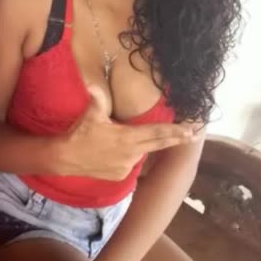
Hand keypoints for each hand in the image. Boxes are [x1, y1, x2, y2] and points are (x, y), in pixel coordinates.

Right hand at [57, 85, 197, 180]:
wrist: (66, 158)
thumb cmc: (81, 133)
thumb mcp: (91, 114)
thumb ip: (98, 99)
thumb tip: (94, 84)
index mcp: (128, 137)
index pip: (157, 133)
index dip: (175, 131)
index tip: (191, 130)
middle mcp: (132, 153)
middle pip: (159, 144)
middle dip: (176, 139)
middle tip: (193, 135)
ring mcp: (127, 166)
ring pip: (142, 153)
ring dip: (144, 146)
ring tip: (130, 140)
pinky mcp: (121, 175)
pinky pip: (131, 163)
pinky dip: (130, 156)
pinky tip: (115, 152)